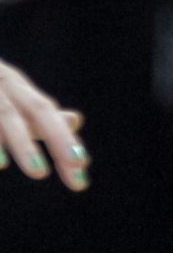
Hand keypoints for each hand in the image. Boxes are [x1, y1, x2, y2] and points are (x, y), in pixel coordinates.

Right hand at [0, 58, 86, 189]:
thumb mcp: (9, 94)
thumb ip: (36, 114)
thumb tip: (75, 121)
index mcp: (13, 84)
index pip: (45, 112)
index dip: (64, 138)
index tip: (83, 165)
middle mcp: (0, 81)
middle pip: (33, 108)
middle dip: (56, 137)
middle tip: (78, 166)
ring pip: (4, 114)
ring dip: (20, 142)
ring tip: (39, 171)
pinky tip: (0, 164)